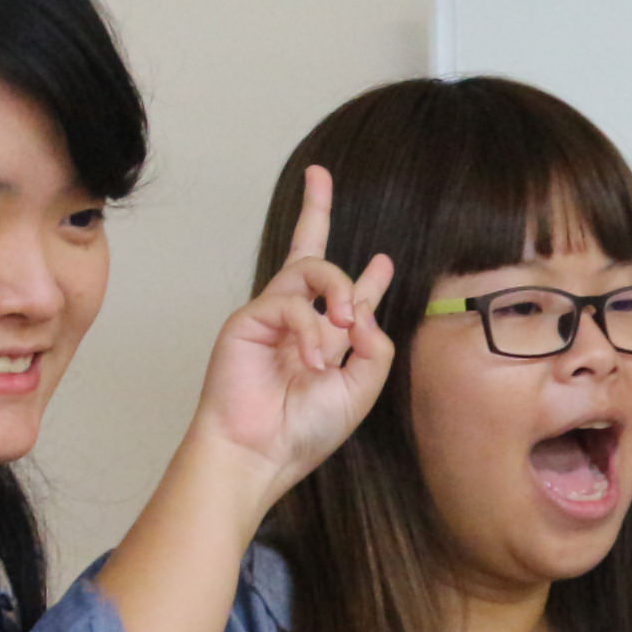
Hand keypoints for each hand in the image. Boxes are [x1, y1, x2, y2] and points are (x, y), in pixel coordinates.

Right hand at [191, 165, 395, 502]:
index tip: (384, 261)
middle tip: (320, 176)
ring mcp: (270, 318)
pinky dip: (309, 329)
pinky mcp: (247, 320)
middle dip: (314, 210)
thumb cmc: (304, 430)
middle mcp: (298, 322)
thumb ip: (374, 347)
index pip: (347, 299)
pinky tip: (314, 360)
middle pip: (308, 254)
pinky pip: (290, 302)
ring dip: (339, 288)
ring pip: (309, 267)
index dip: (369, 280)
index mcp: (326, 341)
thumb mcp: (360, 389)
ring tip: (346, 323)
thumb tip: (364, 309)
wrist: (259, 454)